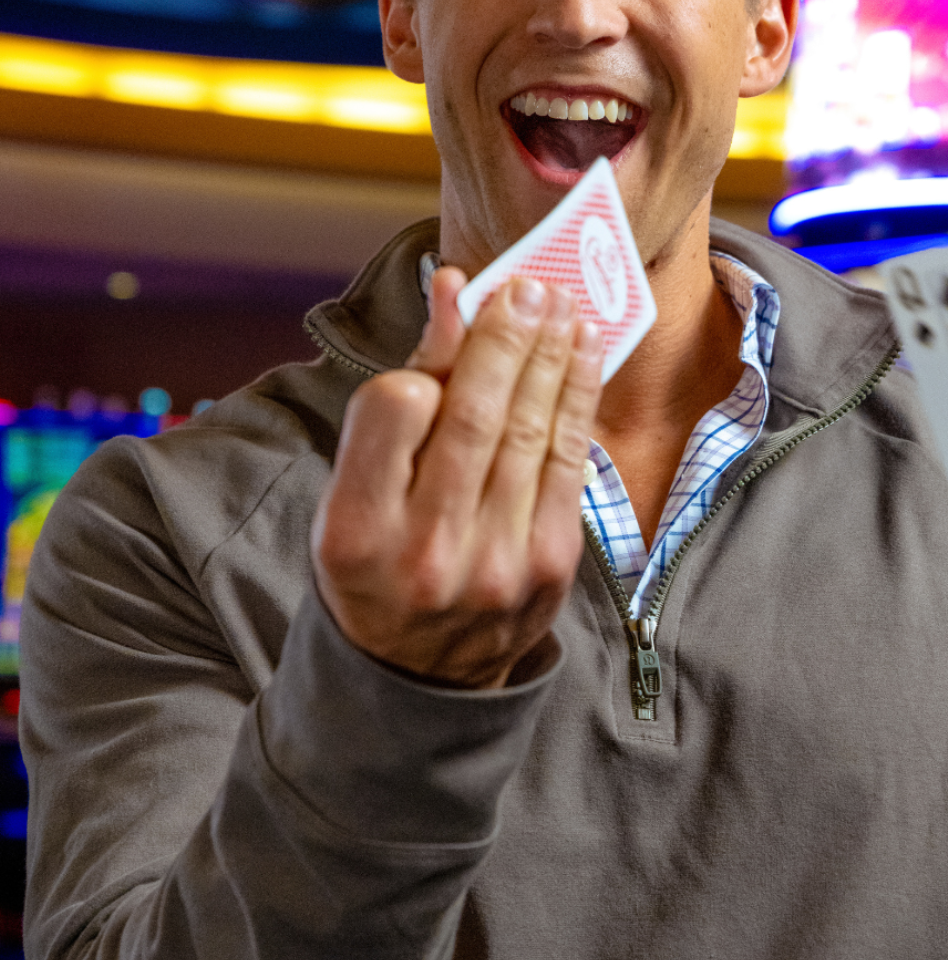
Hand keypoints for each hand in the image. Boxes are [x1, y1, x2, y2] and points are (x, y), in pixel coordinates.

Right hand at [311, 269, 602, 688]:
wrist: (419, 673)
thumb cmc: (376, 557)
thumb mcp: (356, 486)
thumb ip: (404, 385)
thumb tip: (452, 288)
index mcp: (354, 529)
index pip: (394, 411)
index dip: (425, 363)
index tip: (449, 336)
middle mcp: (423, 551)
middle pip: (475, 416)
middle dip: (507, 339)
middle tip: (527, 285)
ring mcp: (494, 563)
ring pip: (528, 432)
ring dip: (548, 354)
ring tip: (557, 300)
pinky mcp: (549, 565)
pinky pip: (567, 458)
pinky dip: (576, 393)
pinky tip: (580, 347)